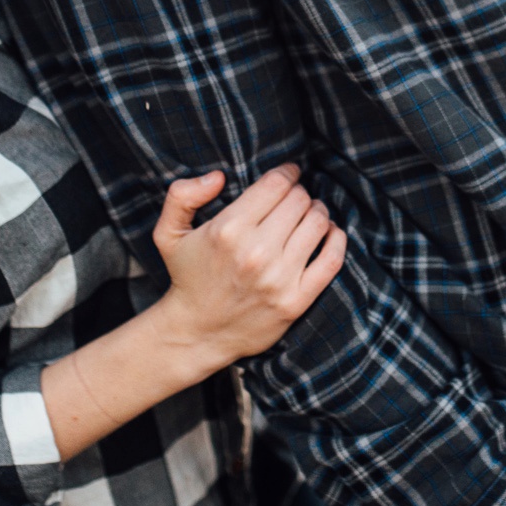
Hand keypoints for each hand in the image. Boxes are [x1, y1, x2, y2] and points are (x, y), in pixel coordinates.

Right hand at [147, 165, 347, 377]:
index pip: (276, 184)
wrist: (197, 332)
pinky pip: (332, 260)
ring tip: (308, 215)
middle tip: (293, 200)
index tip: (288, 174)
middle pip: (300, 200)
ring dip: (317, 213)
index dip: (287, 173)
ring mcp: (278, 279)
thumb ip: (181, 196)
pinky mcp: (296, 301)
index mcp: (228, 230)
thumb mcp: (168, 233)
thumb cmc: (188, 276)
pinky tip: (330, 233)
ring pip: (318, 223)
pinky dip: (337, 239)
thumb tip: (218, 176)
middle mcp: (256, 253)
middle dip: (299, 194)